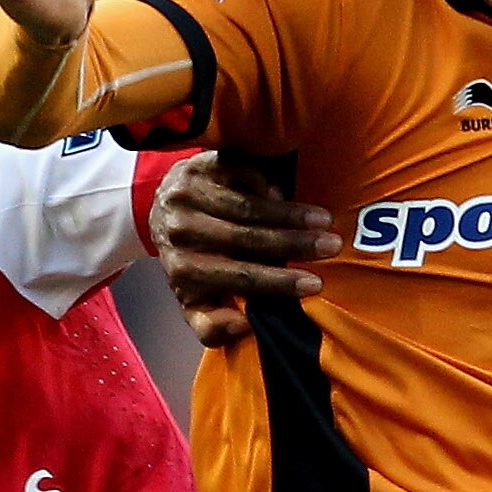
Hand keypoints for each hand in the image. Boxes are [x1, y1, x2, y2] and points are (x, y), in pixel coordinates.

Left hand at [151, 155, 341, 345]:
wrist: (160, 211)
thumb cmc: (189, 261)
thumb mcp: (193, 302)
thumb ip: (211, 325)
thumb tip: (241, 327)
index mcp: (184, 269)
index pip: (240, 277)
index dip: (280, 281)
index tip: (315, 284)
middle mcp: (182, 231)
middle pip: (247, 238)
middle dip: (294, 243)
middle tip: (332, 246)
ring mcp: (189, 194)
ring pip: (248, 205)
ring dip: (290, 213)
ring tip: (324, 220)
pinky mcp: (199, 164)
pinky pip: (240, 173)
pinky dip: (264, 183)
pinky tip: (284, 193)